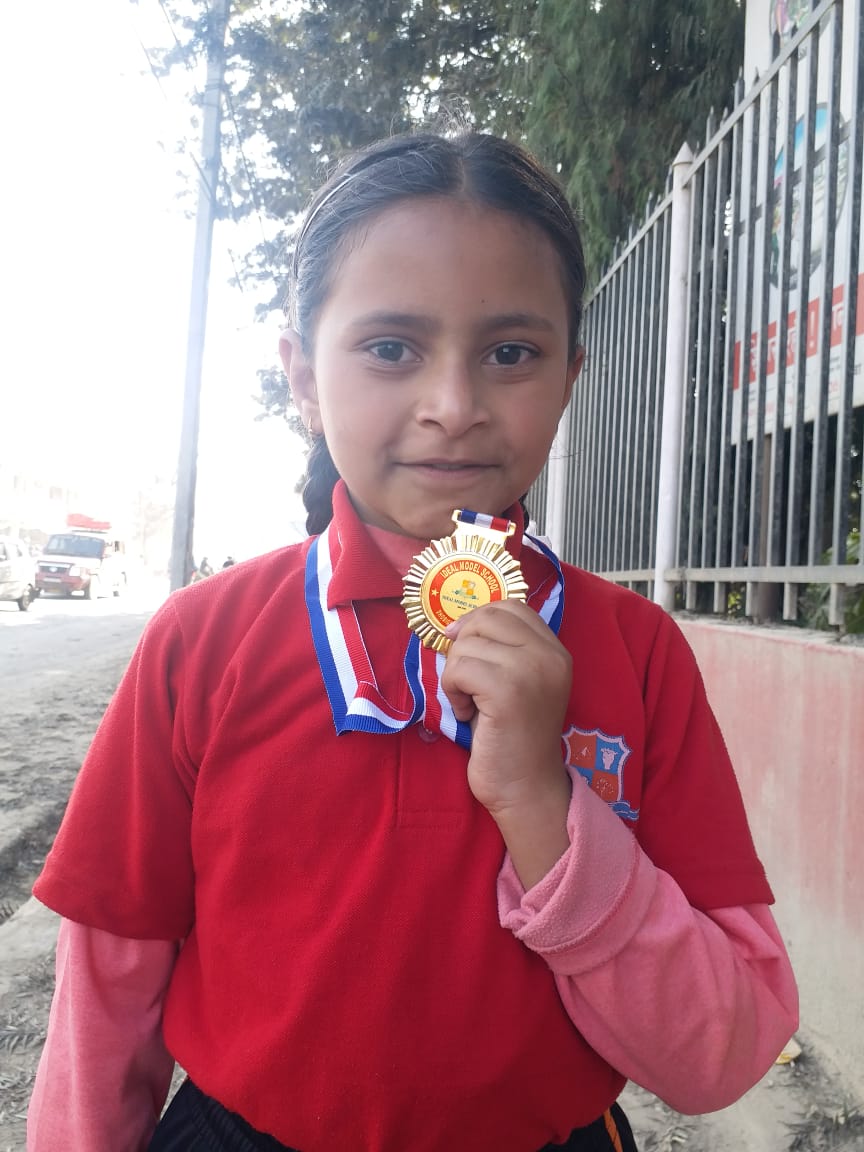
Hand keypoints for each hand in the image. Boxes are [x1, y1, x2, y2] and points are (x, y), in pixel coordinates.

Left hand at [441, 599, 571, 816]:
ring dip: (456, 675)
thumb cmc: (512, 738)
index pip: (511, 606)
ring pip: (467, 645)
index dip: (479, 621)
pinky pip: (459, 670)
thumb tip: (456, 625)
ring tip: (471, 704)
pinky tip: (468, 714)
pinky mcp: (508, 691)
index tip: (466, 648)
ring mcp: (531, 670)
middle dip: (463, 647)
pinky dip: (452, 692)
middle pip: (486, 618)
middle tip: (466, 682)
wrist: (526, 788)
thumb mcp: (514, 682)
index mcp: (555, 650)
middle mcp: (549, 655)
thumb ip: (500, 649)